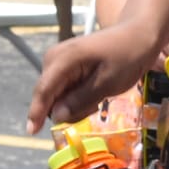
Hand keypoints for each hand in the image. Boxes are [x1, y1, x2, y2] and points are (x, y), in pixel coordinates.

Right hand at [27, 22, 161, 133]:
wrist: (137, 35)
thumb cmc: (126, 56)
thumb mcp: (107, 83)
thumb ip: (80, 100)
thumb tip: (56, 117)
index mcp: (63, 59)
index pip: (44, 91)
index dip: (36, 113)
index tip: (32, 132)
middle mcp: (54, 59)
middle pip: (49, 97)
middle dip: (68, 109)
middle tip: (95, 105)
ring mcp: (58, 62)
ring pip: (56, 97)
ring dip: (75, 104)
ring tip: (98, 96)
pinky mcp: (64, 66)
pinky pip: (64, 91)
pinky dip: (77, 98)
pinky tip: (94, 92)